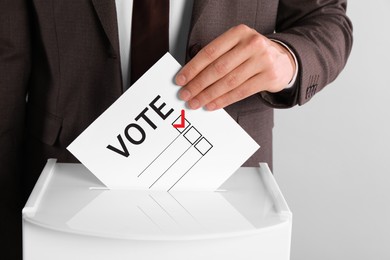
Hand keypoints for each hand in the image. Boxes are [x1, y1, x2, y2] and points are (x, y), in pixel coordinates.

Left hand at [175, 24, 295, 109]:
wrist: (284, 60)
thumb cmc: (253, 54)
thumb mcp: (237, 46)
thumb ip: (217, 57)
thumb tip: (191, 76)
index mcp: (239, 33)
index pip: (210, 52)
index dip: (193, 68)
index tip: (181, 79)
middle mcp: (252, 44)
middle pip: (218, 68)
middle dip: (198, 84)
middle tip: (185, 94)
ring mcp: (262, 60)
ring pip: (228, 82)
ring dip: (208, 95)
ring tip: (196, 102)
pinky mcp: (268, 77)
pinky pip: (240, 92)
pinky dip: (223, 100)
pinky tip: (212, 104)